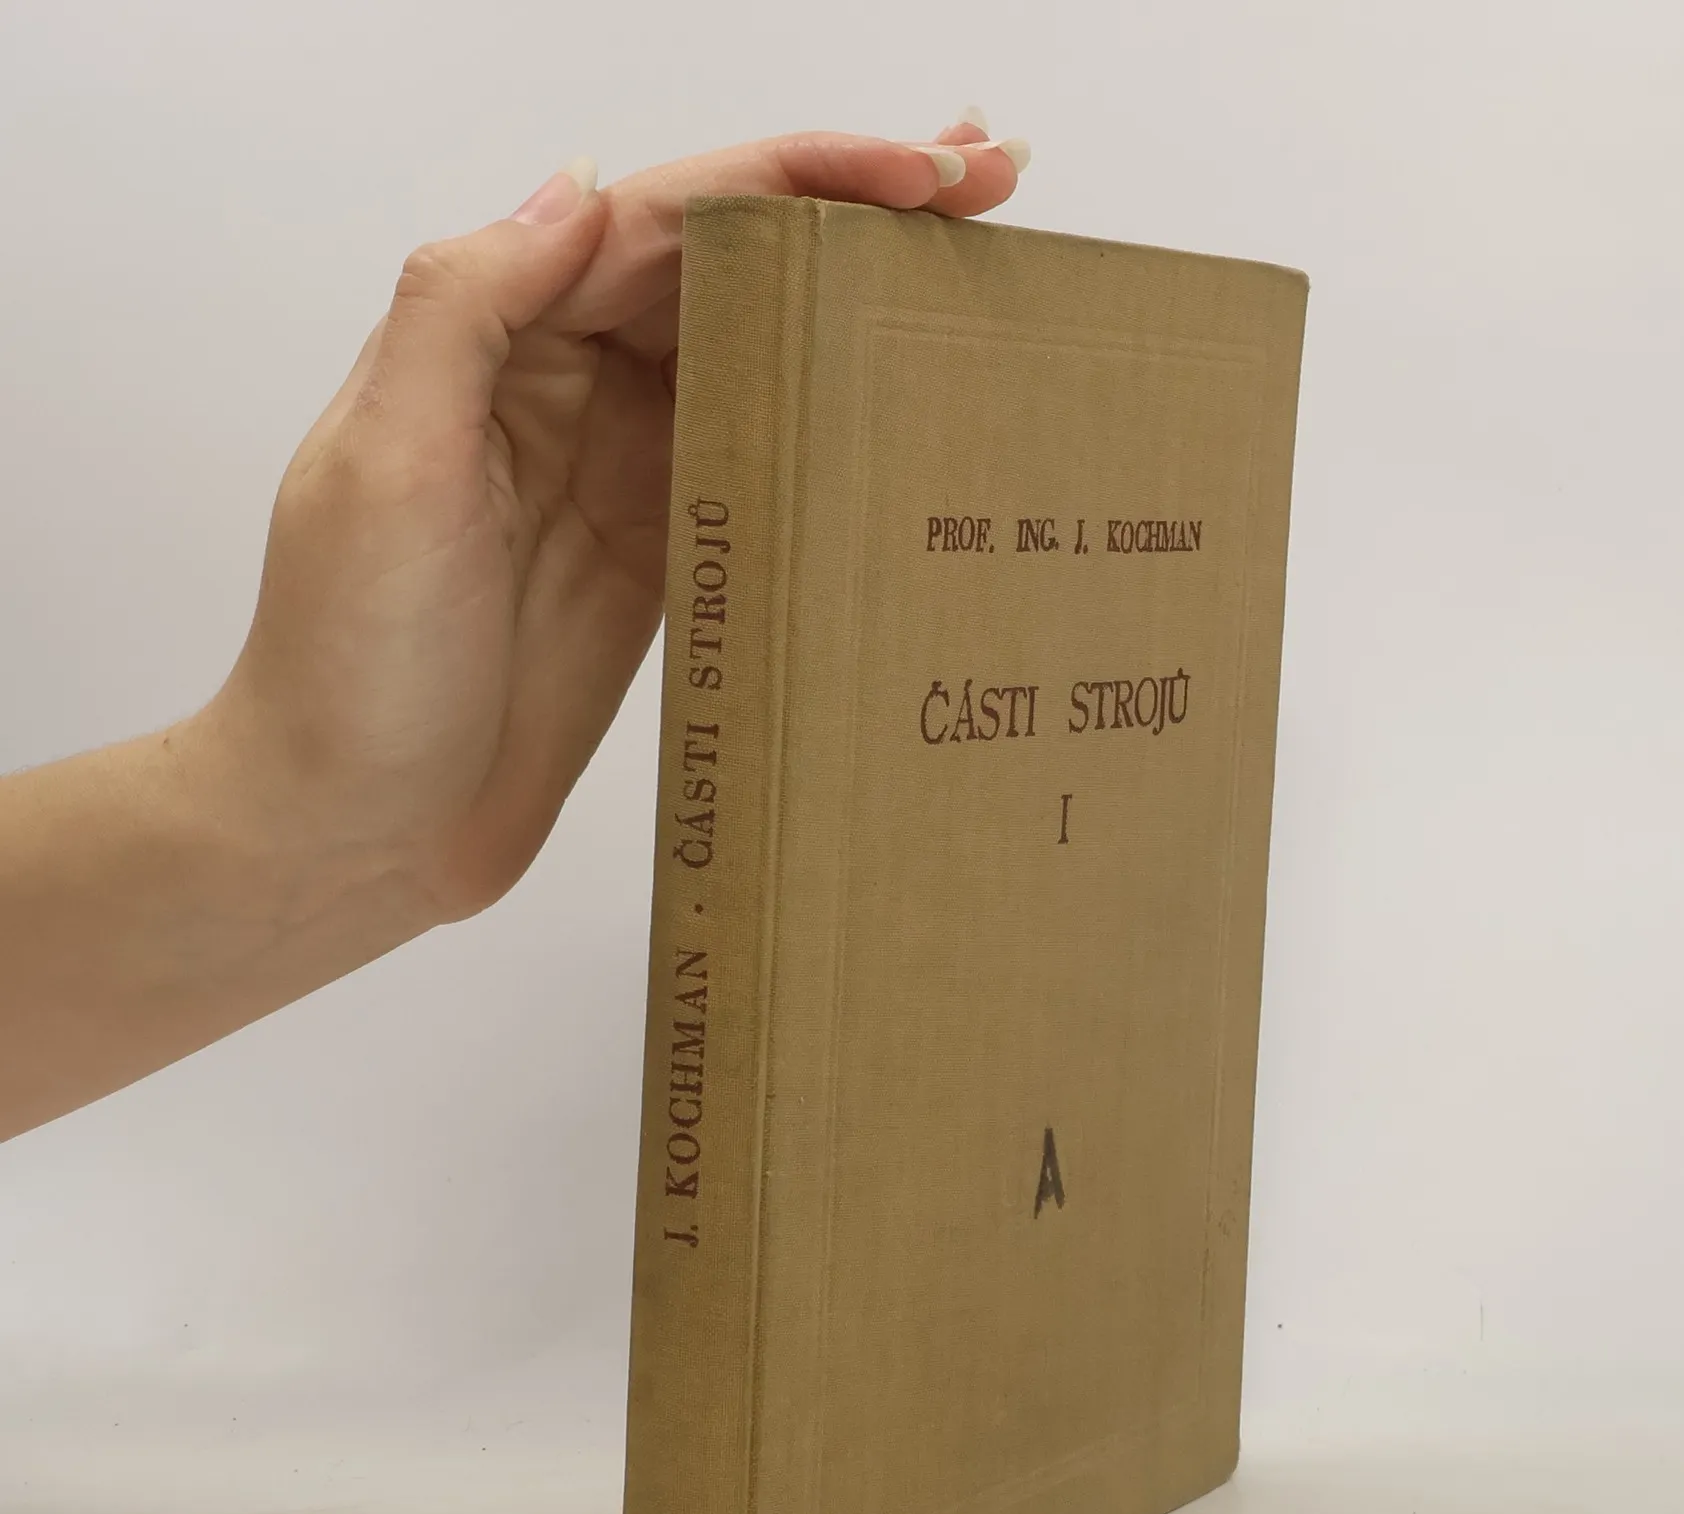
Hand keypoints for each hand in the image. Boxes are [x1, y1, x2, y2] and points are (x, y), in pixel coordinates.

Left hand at [207, 117, 1025, 926]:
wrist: (358, 827)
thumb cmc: (346, 662)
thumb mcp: (385, 466)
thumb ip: (466, 310)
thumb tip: (582, 186)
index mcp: (502, 339)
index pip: (669, 219)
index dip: (799, 174)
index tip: (919, 169)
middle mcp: (570, 386)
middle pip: (732, 263)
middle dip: (856, 207)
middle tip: (990, 178)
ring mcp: (625, 473)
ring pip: (761, 350)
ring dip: (860, 299)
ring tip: (977, 259)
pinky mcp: (667, 559)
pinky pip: (766, 463)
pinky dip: (837, 420)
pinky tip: (909, 401)